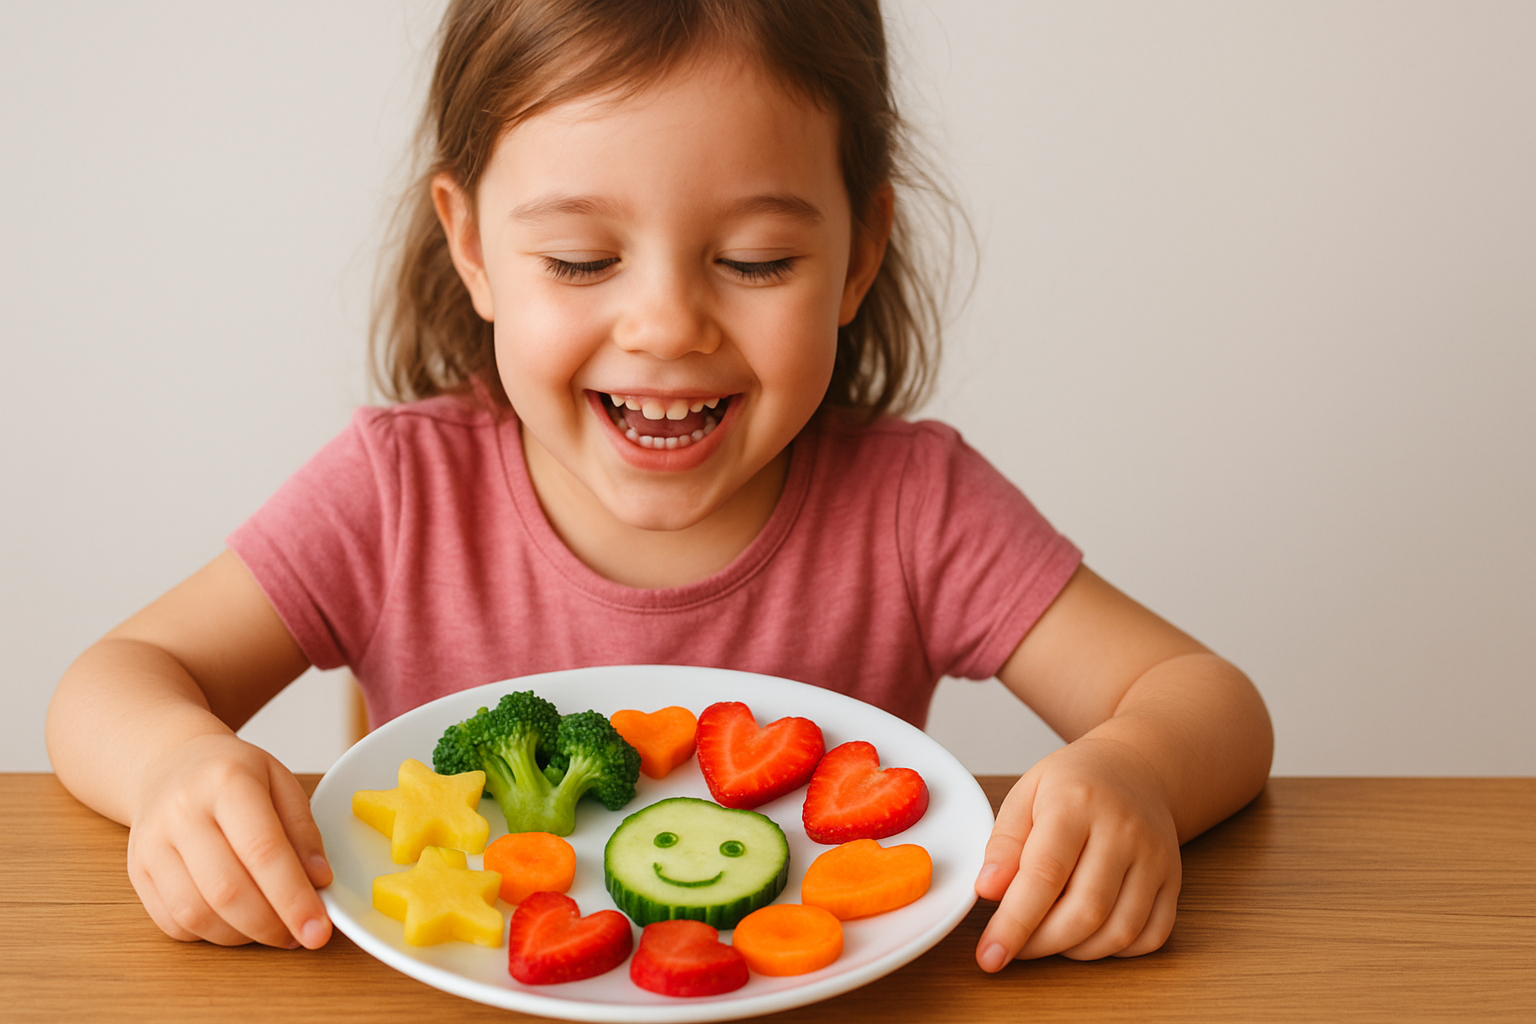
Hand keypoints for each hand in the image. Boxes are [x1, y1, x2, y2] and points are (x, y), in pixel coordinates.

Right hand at [126, 733, 333, 947]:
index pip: (263, 850)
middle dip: (270, 925)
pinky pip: (172, 922)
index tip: (318, 929)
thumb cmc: (234, 774)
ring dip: (242, 936)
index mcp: (226, 781)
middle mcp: (181, 813)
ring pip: (196, 914)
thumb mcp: (281, 781)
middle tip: (299, 936)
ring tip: (272, 929)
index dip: (293, 898)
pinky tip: (236, 923)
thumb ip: (303, 831)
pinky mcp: (136, 872)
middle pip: (227, 890)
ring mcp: (151, 845)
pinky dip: (211, 935)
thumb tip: (318, 882)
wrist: (171, 763)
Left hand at [973, 737, 1180, 968]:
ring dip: (1076, 951)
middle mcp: (1122, 830)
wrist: (1134, 769)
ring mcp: (1154, 857)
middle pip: (1085, 911)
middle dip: (1042, 944)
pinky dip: (1116, 951)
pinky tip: (1089, 936)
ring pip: (1119, 931)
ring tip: (1049, 938)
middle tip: (1015, 947)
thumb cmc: (1072, 784)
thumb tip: (987, 890)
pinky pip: (1150, 935)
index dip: (1015, 923)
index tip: (990, 955)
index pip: (1044, 874)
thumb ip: (1004, 843)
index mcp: (1076, 803)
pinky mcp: (1173, 879)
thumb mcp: (1025, 794)